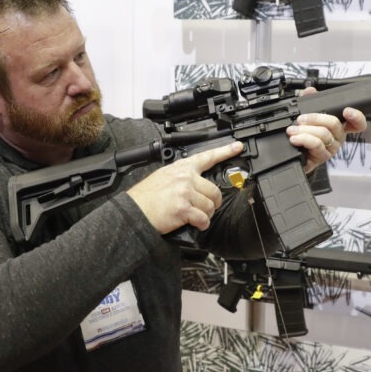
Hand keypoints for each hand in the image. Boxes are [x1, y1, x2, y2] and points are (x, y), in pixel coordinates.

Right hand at [127, 141, 242, 234]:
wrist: (133, 211)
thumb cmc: (146, 197)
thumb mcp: (164, 176)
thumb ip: (182, 176)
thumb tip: (196, 184)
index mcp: (182, 168)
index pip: (207, 157)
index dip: (225, 151)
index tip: (237, 147)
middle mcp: (185, 178)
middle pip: (214, 190)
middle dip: (214, 202)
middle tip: (207, 208)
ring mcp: (185, 192)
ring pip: (210, 205)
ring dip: (206, 215)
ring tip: (196, 216)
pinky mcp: (183, 208)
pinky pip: (203, 218)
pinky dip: (202, 224)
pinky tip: (196, 224)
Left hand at [286, 87, 366, 172]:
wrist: (295, 156)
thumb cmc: (304, 137)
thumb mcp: (306, 117)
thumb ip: (309, 102)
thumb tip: (310, 90)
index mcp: (338, 126)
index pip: (357, 123)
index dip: (357, 117)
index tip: (347, 110)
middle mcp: (338, 137)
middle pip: (334, 123)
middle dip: (314, 118)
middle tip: (300, 119)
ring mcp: (331, 148)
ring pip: (323, 134)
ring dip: (304, 130)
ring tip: (292, 130)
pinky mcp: (322, 157)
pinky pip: (316, 145)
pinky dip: (303, 139)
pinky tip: (295, 139)